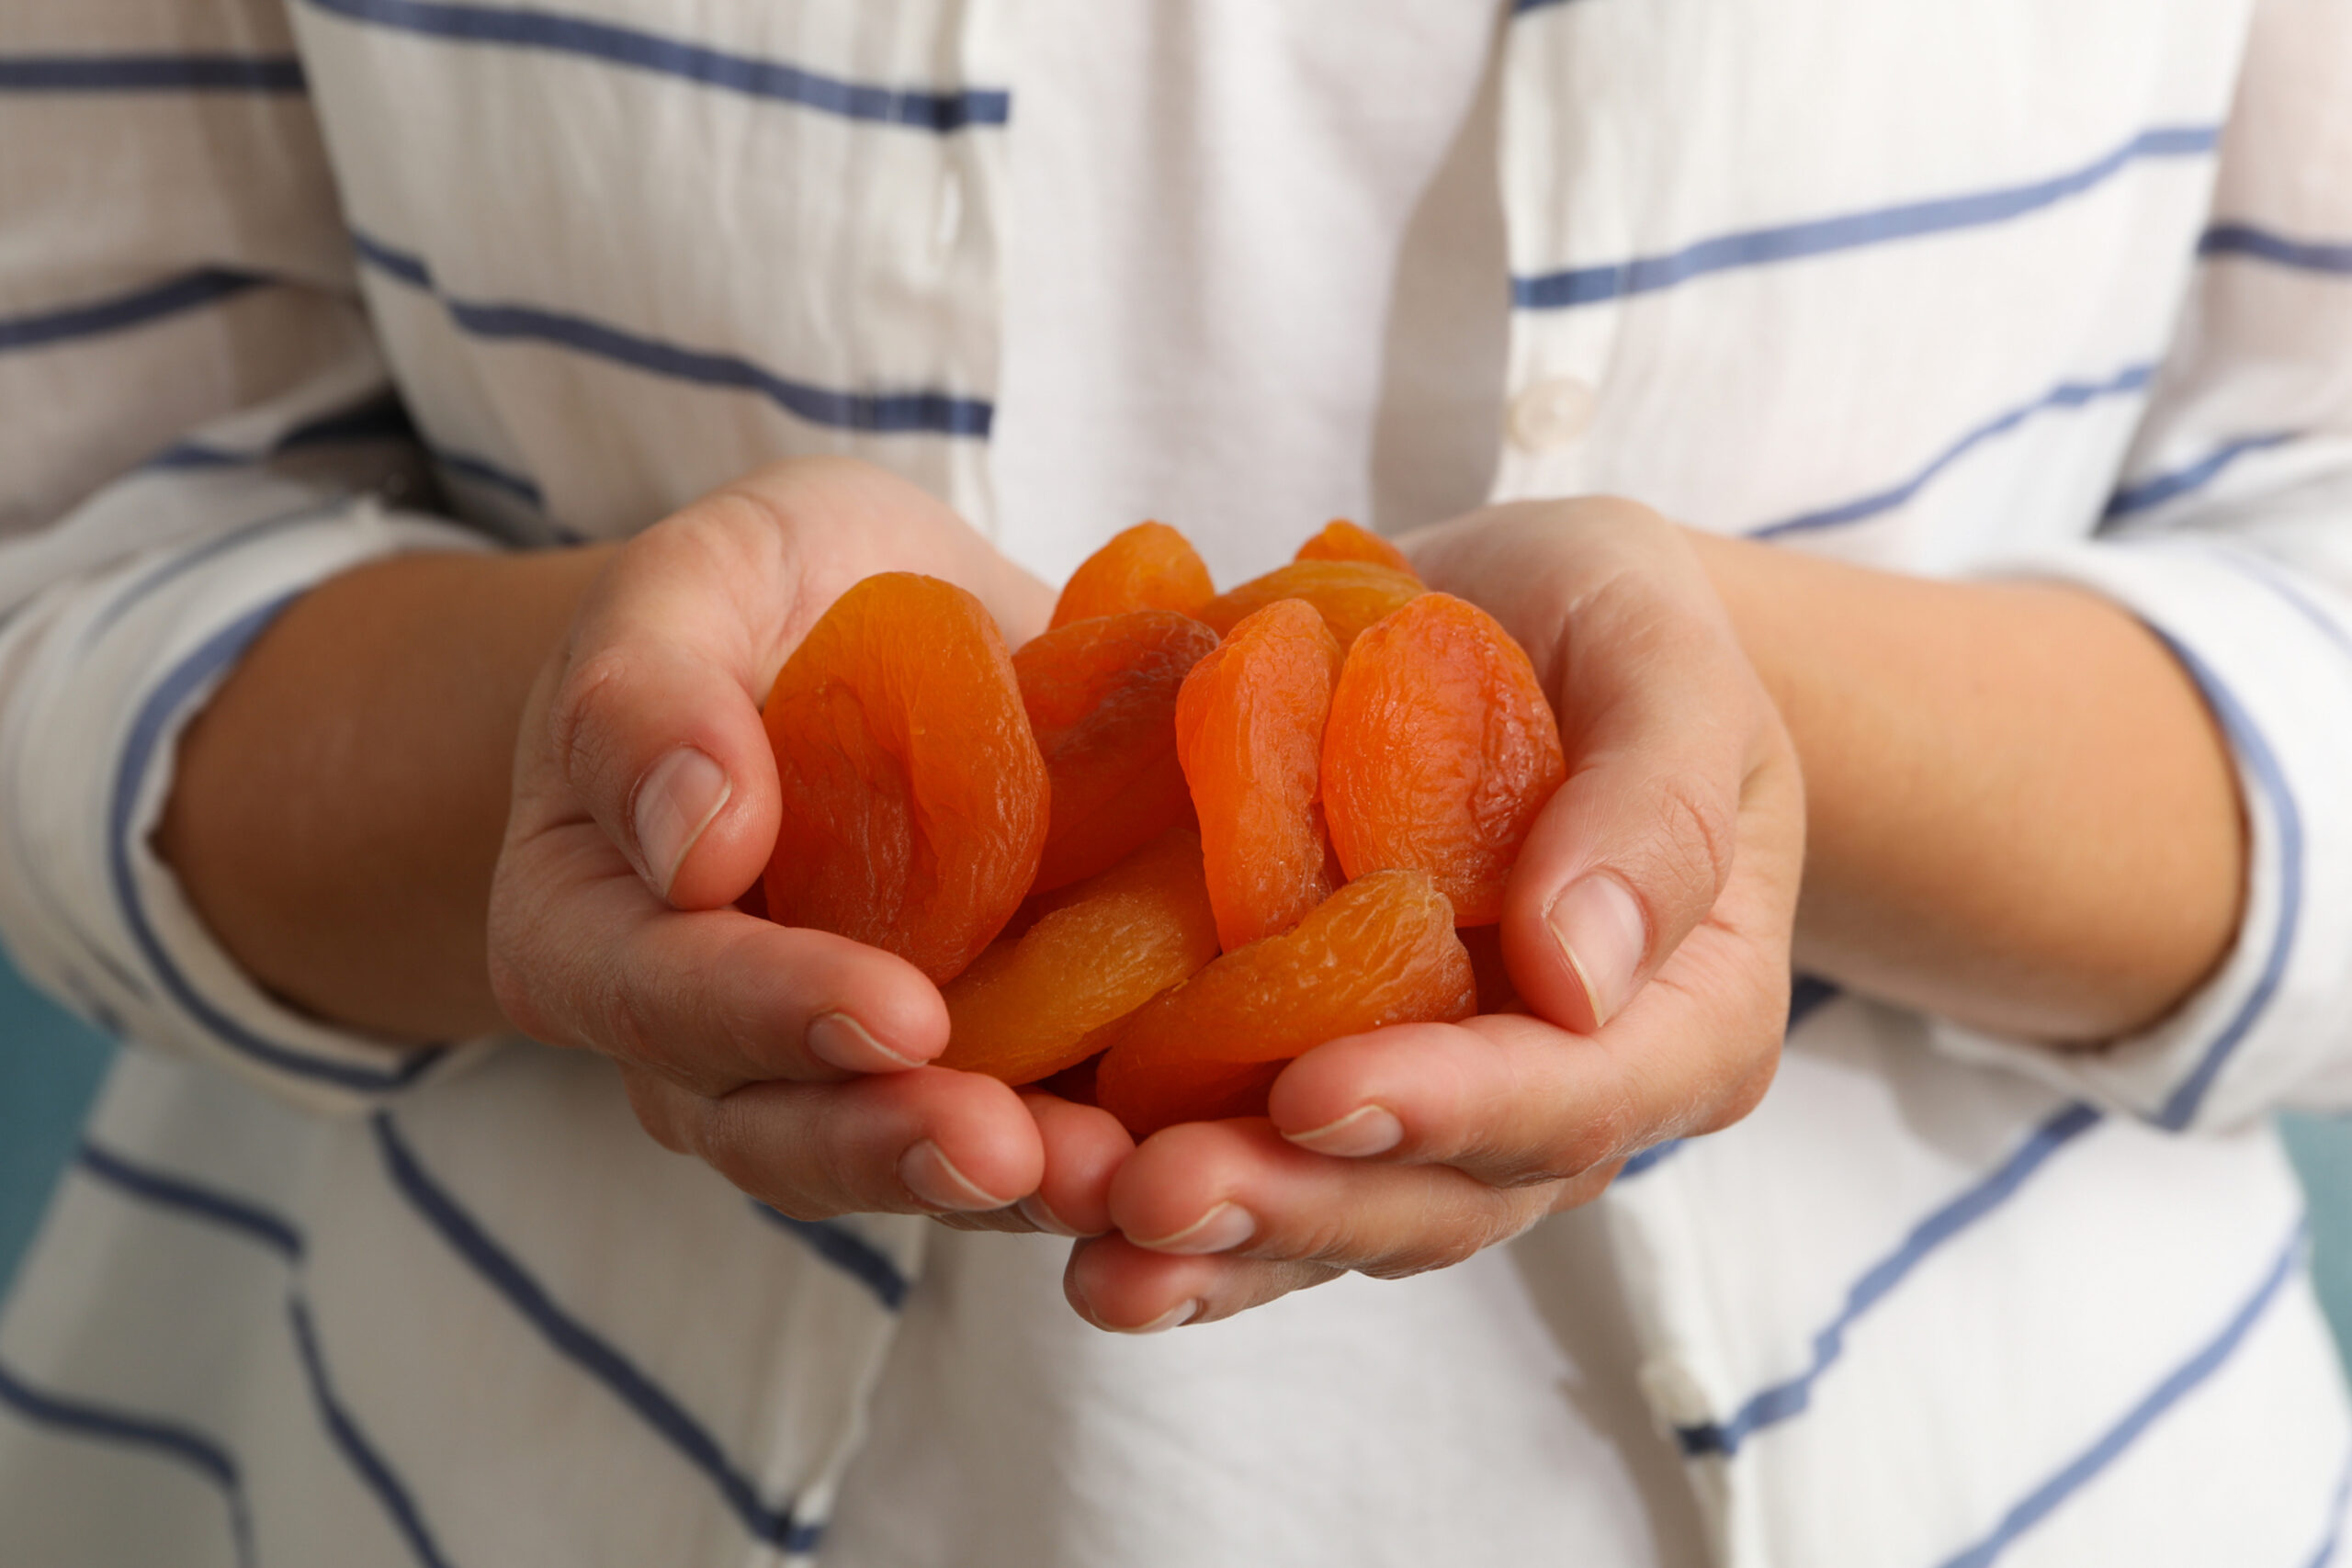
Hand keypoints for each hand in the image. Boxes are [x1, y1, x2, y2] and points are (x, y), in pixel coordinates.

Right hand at [487, 458, 1131, 1230]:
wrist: (868, 628)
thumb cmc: (753, 598)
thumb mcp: (690, 585)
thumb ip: (648, 699)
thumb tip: (693, 836)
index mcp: (592, 931)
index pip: (660, 993)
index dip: (772, 1013)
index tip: (897, 1012)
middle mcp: (703, 1043)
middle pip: (776, 1128)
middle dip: (895, 1146)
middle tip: (1008, 1149)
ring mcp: (840, 1074)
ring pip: (904, 1161)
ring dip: (1007, 1183)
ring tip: (1115, 1177)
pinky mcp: (976, 1069)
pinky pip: (1024, 1128)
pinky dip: (1099, 1146)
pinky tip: (1187, 1146)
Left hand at [1062, 498, 1803, 1330]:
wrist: (1504, 623)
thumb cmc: (1609, 626)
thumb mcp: (1662, 659)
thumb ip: (1651, 804)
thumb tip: (1583, 976)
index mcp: (1679, 1022)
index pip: (1577, 1098)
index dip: (1451, 1111)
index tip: (1318, 1094)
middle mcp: (1550, 1103)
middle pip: (1434, 1198)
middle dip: (1294, 1205)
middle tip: (1155, 1197)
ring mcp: (1422, 1107)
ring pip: (1325, 1211)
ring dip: (1205, 1242)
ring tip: (1084, 1241)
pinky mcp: (1304, 1077)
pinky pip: (1239, 1156)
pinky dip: (1146, 1189)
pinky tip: (1047, 1201)